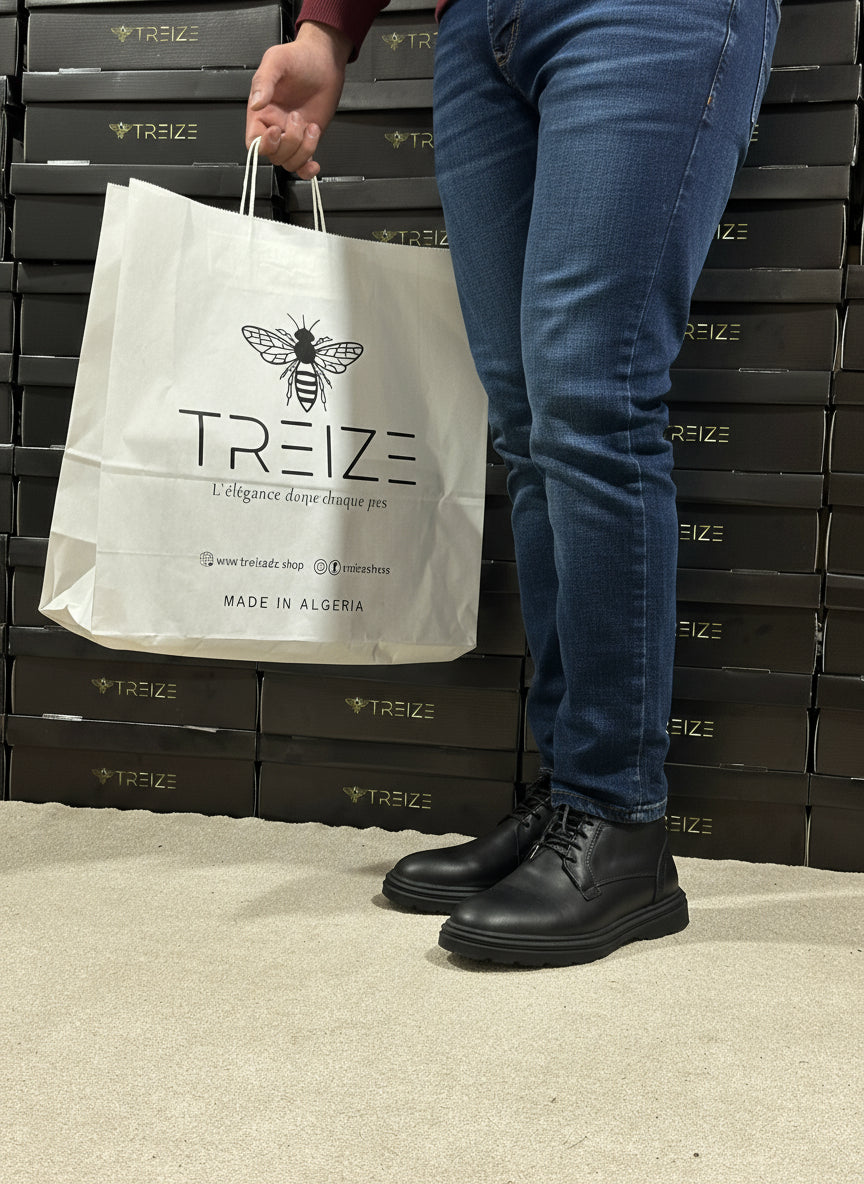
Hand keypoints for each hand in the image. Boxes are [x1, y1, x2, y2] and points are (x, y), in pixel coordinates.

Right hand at [246, 22, 352, 177]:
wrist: (324, 60)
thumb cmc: (299, 57)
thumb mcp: (276, 61)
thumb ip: (263, 82)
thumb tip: (255, 103)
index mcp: (260, 112)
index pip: (254, 142)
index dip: (264, 144)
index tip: (275, 130)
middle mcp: (274, 127)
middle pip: (274, 155)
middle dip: (289, 142)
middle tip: (298, 117)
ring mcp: (291, 136)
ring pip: (289, 162)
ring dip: (303, 150)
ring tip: (311, 126)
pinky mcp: (307, 141)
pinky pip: (302, 166)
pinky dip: (307, 170)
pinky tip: (314, 163)